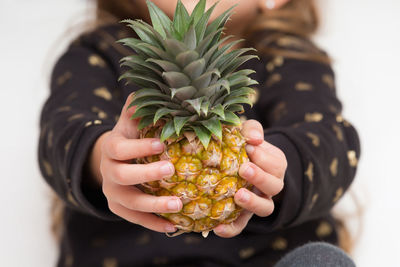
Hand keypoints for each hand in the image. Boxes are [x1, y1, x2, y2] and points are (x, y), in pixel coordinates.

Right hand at [89, 93, 181, 232]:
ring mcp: (113, 192)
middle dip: (146, 175)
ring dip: (154, 206)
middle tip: (169, 170)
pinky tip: (173, 226)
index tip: (161, 144)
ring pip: (130, 203)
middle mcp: (108, 172)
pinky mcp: (119, 208)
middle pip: (123, 177)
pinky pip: (135, 219)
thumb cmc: (130, 137)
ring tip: (178, 205)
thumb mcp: (131, 121)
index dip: (138, 148)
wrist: (113, 159)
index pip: (119, 149)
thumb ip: (137, 107)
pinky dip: (153, 223)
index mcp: (112, 148)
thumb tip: (150, 86)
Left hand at [213, 120, 286, 237]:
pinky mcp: (242, 215)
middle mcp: (270, 185)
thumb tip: (254, 139)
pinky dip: (231, 229)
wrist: (233, 160)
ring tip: (238, 195)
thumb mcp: (248, 132)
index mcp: (274, 165)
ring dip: (252, 203)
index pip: (277, 163)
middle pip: (275, 186)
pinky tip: (217, 228)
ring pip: (265, 208)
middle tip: (244, 169)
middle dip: (260, 177)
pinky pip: (240, 225)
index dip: (264, 157)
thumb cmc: (242, 144)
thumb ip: (252, 129)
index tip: (249, 147)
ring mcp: (257, 201)